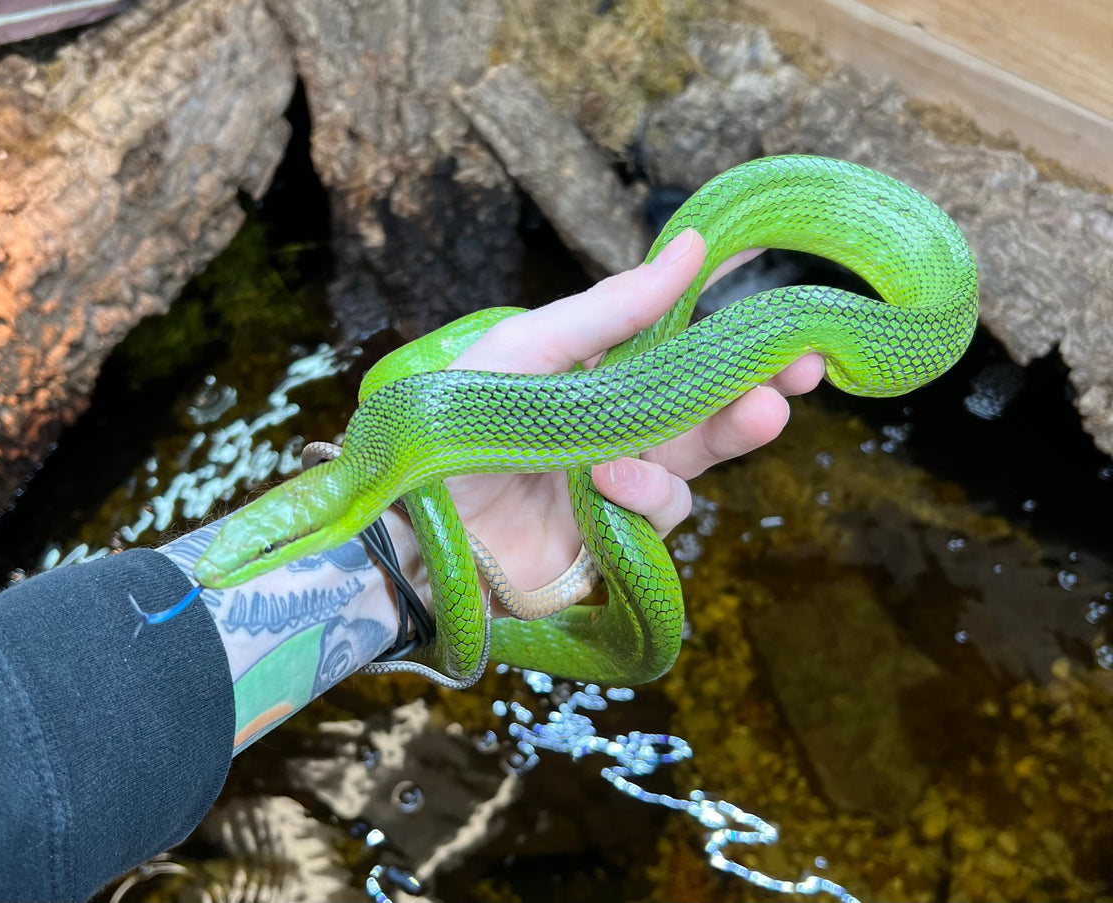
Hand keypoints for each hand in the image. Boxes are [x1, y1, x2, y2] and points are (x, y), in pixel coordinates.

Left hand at [445, 228, 823, 595]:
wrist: (422, 525)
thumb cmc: (458, 424)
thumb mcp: (528, 348)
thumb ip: (608, 310)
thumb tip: (691, 247)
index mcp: (599, 370)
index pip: (679, 339)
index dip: (731, 321)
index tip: (784, 298)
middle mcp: (619, 422)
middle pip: (707, 400)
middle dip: (760, 383)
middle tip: (804, 366)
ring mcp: (622, 479)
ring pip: (699, 454)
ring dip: (721, 434)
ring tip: (733, 421)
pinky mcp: (619, 532)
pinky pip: (661, 508)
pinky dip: (645, 492)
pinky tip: (608, 482)